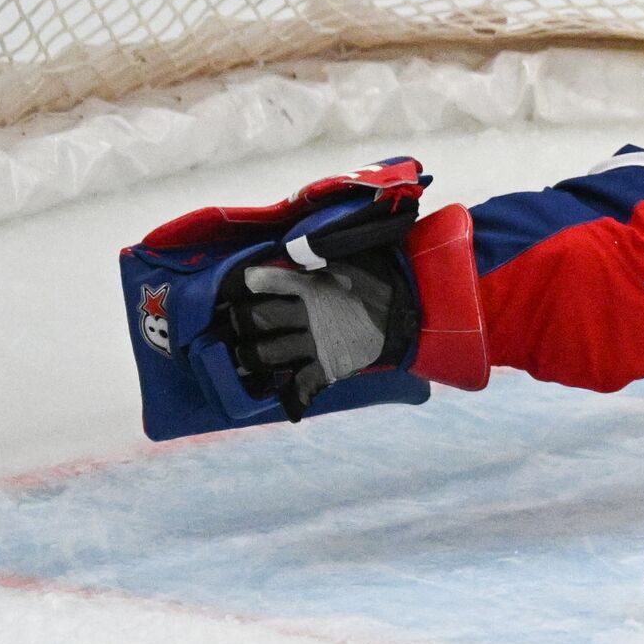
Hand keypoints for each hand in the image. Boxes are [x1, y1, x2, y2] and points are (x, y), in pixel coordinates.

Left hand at [227, 253, 418, 420]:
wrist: (411, 314)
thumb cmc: (380, 281)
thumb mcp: (351, 258)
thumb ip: (321, 254)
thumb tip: (291, 247)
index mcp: (313, 284)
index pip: (266, 280)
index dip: (249, 283)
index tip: (241, 284)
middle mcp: (308, 314)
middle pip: (257, 319)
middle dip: (239, 321)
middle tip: (232, 322)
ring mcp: (317, 343)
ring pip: (266, 354)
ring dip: (250, 357)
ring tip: (243, 358)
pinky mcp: (330, 367)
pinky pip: (300, 385)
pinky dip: (290, 395)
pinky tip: (282, 396)